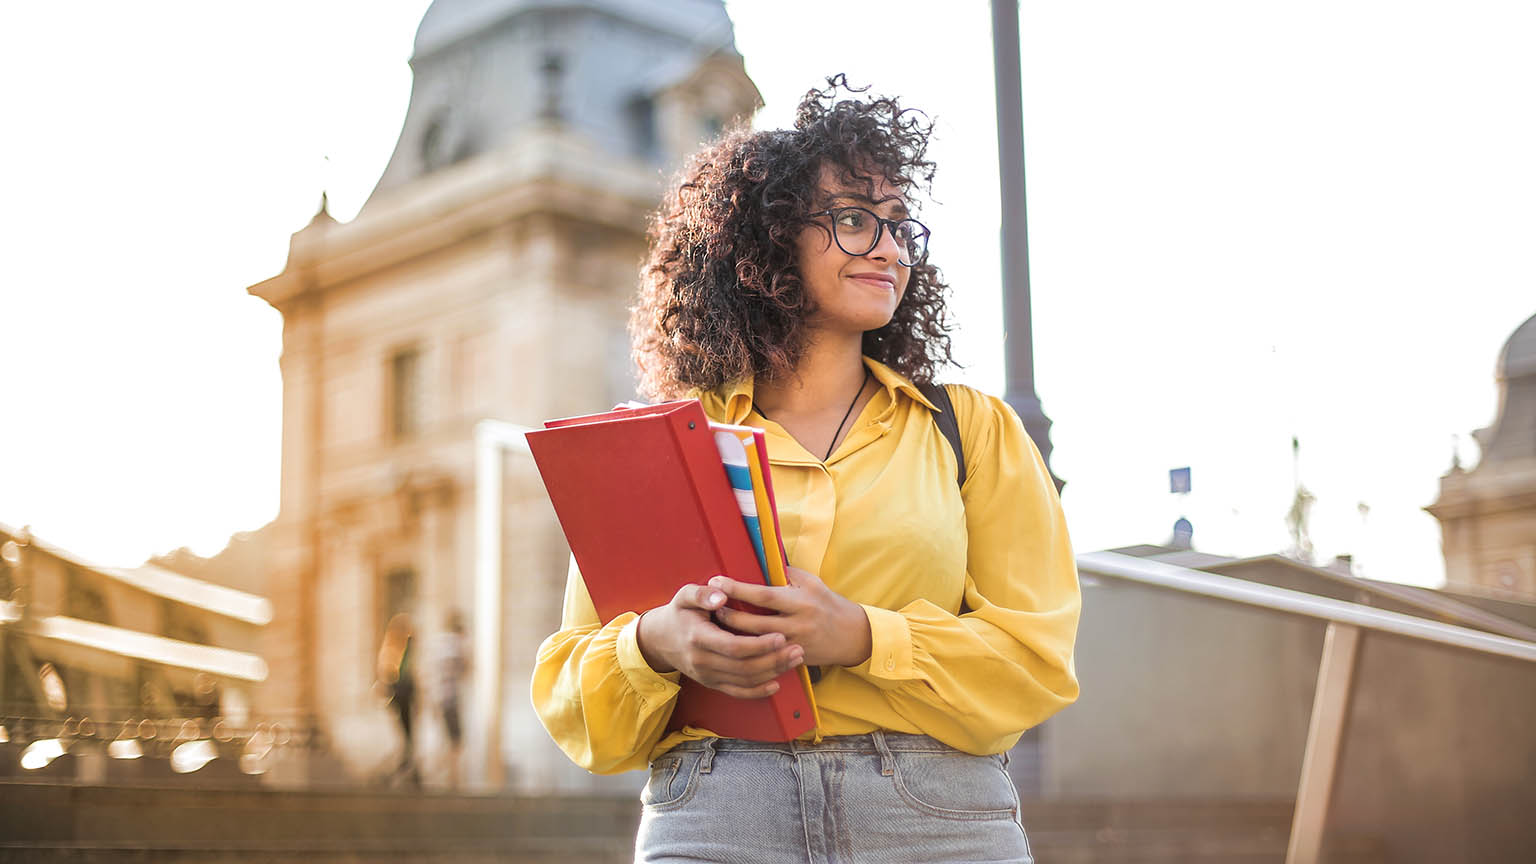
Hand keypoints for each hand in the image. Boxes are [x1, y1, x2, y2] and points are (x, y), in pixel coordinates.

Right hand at [635, 582, 805, 698]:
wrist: (660, 640)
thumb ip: (702, 593)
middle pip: (744, 667)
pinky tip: (776, 683)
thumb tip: (721, 595)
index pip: (733, 647)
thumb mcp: (684, 596)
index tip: (780, 637)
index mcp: (698, 638)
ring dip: (772, 673)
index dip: (759, 645)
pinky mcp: (711, 683)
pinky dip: (758, 691)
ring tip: (794, 660)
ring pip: (744, 681)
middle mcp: (702, 661)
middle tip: (797, 649)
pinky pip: (737, 692)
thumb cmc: (679, 613)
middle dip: (773, 660)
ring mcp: (707, 675)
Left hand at [708, 567, 872, 667]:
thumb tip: (759, 562)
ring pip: (756, 643)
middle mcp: (797, 624)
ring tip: (715, 625)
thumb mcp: (811, 582)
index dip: (738, 588)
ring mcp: (794, 645)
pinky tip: (732, 645)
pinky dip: (747, 651)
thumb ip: (786, 574)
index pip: (763, 595)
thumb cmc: (828, 603)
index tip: (717, 581)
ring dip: (734, 635)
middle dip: (729, 615)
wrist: (852, 635)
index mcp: (800, 601)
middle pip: (755, 623)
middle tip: (709, 606)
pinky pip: (765, 657)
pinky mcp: (793, 659)